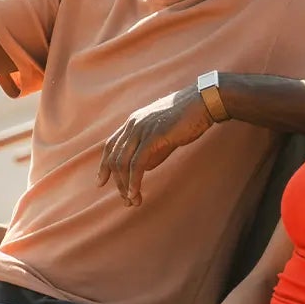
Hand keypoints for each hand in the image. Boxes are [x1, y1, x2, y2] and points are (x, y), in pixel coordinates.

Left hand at [98, 87, 213, 205]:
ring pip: (123, 163)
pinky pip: (137, 163)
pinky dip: (134, 181)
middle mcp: (133, 124)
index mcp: (133, 122)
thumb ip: (150, 151)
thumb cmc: (187, 120)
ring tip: (132, 201)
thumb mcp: (162, 135)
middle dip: (117, 182)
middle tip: (126, 201)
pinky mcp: (153, 136)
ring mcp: (142, 129)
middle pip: (115, 158)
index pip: (111, 146)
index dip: (104, 165)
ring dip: (125, 186)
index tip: (100, 182)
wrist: (204, 102)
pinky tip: (135, 193)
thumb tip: (142, 169)